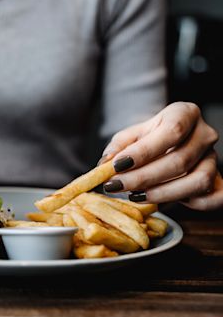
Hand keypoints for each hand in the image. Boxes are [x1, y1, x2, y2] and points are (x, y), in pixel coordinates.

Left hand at [100, 102, 222, 210]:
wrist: (170, 146)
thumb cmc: (149, 139)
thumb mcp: (130, 136)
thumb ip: (118, 147)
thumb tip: (105, 163)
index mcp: (185, 113)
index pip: (171, 131)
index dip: (144, 152)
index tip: (117, 165)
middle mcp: (205, 134)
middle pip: (180, 160)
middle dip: (143, 178)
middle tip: (116, 186)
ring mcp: (214, 158)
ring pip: (196, 181)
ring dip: (162, 193)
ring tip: (134, 195)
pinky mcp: (219, 180)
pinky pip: (211, 198)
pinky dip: (186, 203)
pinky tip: (160, 201)